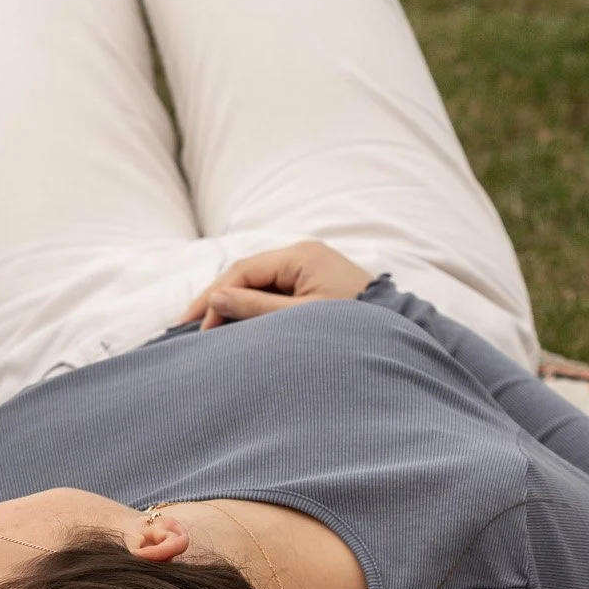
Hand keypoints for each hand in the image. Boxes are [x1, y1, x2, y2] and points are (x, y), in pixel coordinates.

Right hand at [178, 240, 374, 330]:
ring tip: (206, 329)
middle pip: (246, 274)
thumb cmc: (356, 327)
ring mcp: (309, 268)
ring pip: (257, 283)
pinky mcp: (314, 283)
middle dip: (217, 299)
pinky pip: (273, 292)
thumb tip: (216, 300)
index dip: (214, 296)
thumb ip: (257, 310)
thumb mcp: (302, 319)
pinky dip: (252, 308)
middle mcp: (303, 254)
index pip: (243, 271)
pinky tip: (234, 324)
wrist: (401, 333)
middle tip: (188, 327)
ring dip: (232, 304)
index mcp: (301, 256)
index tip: (194, 325)